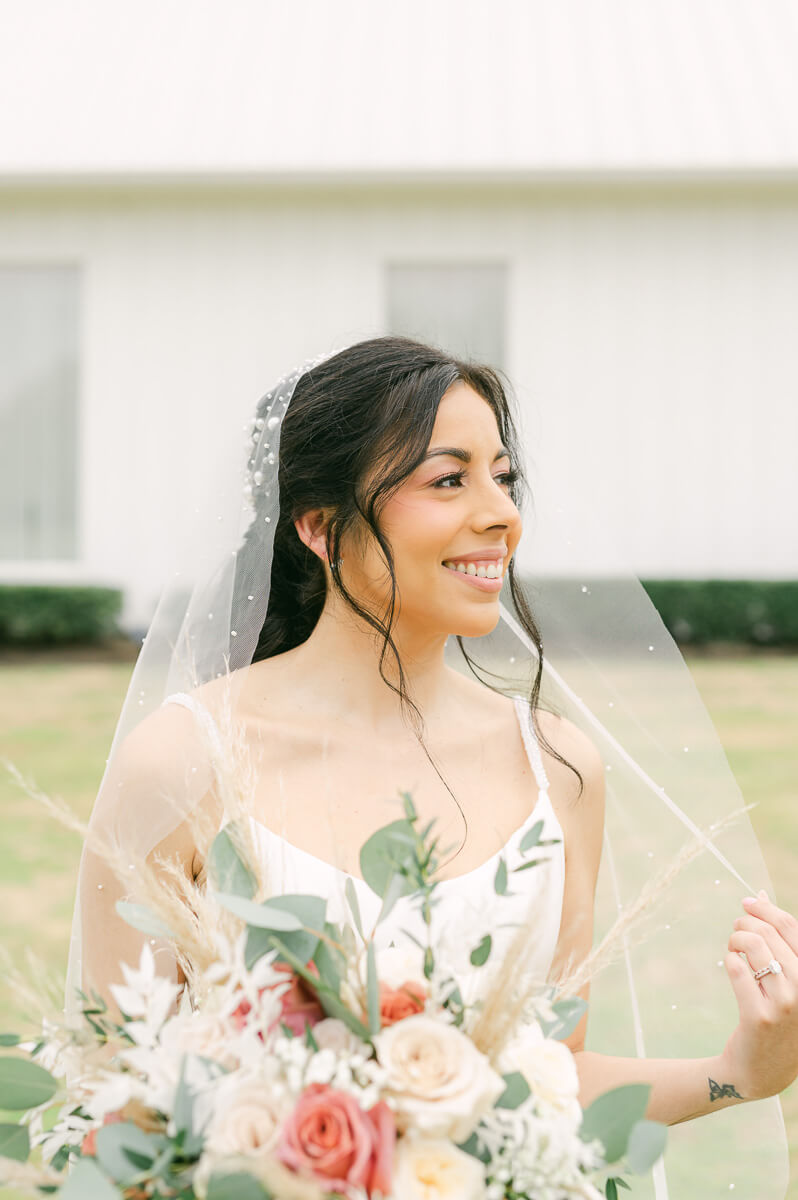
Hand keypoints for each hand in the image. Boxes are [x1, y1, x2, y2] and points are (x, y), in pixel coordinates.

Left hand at [719, 891, 797, 1099]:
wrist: (762, 1071)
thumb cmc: (778, 1018)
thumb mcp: (788, 981)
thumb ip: (779, 940)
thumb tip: (759, 895)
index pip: (793, 927)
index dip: (766, 908)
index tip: (748, 902)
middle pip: (770, 933)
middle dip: (746, 923)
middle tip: (737, 929)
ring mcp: (785, 1006)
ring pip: (754, 947)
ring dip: (736, 939)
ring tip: (733, 946)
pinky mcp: (759, 1018)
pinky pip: (737, 970)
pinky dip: (730, 960)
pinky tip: (731, 964)